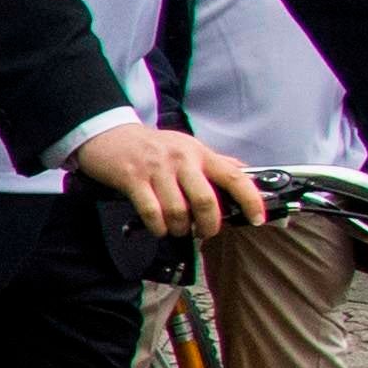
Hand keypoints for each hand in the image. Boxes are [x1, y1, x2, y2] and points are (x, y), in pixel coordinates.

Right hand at [70, 120, 262, 238]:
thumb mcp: (187, 147)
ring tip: (177, 228)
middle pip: (205, 201)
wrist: (109, 135)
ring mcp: (157, 169)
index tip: (257, 219)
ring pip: (178, 211)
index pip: (234, 176)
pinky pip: (152, 213)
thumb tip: (245, 173)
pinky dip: (158, 227)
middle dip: (209, 225)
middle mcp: (182, 160)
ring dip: (180, 228)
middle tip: (205, 232)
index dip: (250, 200)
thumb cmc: (152, 146)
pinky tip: (159, 226)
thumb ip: (216, 162)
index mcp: (200, 153)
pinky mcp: (133, 179)